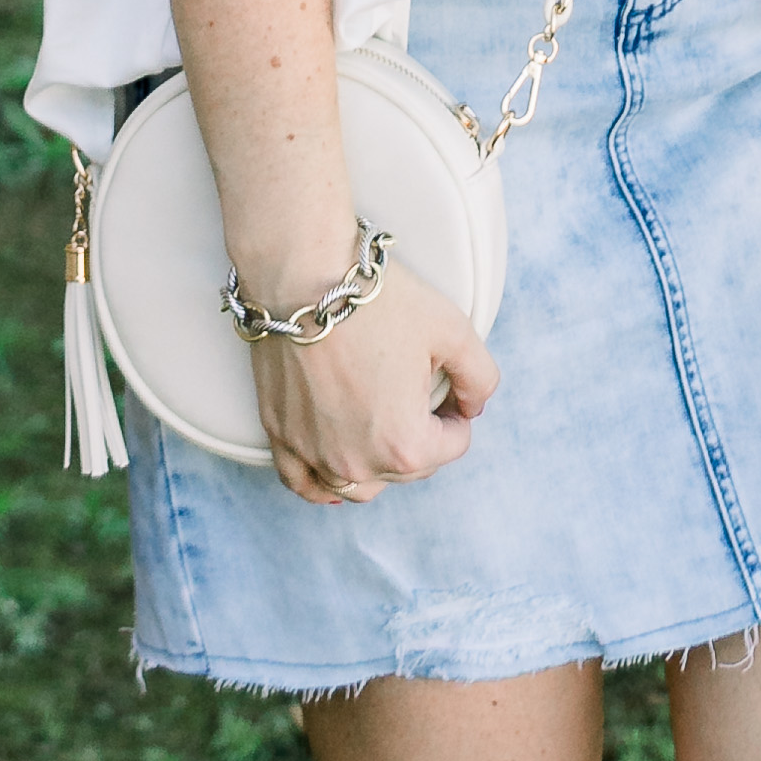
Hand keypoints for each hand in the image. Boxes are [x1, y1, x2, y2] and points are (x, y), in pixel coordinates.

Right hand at [253, 263, 496, 507]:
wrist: (303, 273)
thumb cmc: (377, 301)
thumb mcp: (453, 330)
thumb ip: (480, 378)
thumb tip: (473, 407)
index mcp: (405, 445)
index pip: (453, 445)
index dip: (456, 411)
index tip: (442, 381)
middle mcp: (357, 463)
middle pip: (409, 469)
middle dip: (420, 436)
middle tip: (413, 392)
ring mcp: (313, 454)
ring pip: (359, 487)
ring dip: (377, 465)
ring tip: (380, 426)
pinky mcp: (280, 435)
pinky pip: (304, 482)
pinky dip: (322, 481)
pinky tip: (333, 465)